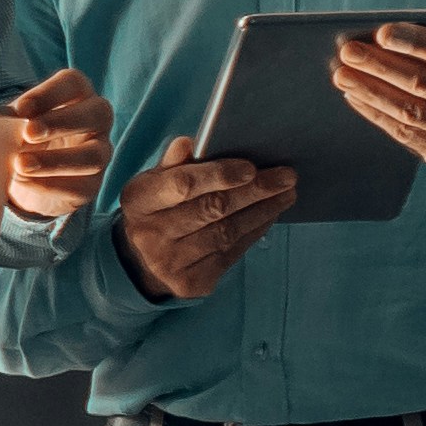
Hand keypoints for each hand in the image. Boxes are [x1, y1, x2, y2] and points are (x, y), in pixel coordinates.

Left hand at [0, 64, 111, 222]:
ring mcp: (101, 152)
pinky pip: (80, 186)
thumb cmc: (21, 136)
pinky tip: (25, 182)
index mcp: (77, 93)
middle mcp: (97, 119)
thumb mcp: (13, 124)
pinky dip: (49, 185)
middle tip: (28, 133)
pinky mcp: (92, 185)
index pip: (72, 83)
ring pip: (94, 156)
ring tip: (21, 165)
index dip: (48, 95)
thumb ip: (8, 121)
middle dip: (60, 123)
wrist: (27, 177)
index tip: (20, 110)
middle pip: (96, 114)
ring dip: (56, 161)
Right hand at [119, 150, 296, 303]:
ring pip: (226, 232)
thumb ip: (172, 164)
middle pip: (211, 209)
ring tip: (286, 193)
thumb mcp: (154, 184)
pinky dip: (255, 231)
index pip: (182, 185)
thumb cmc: (156, 211)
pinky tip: (270, 215)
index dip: (218, 175)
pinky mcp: (191, 282)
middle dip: (254, 191)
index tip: (251, 167)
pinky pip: (231, 253)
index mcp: (138, 201)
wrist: (140, 263)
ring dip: (262, 211)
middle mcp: (149, 235)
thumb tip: (188, 143)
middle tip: (286, 176)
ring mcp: (170, 263)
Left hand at [334, 0, 425, 179]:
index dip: (414, 43)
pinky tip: (355, 97)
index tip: (380, 32)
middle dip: (381, 66)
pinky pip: (406, 134)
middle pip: (424, 84)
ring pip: (411, 112)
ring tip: (342, 75)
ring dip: (372, 93)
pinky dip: (377, 115)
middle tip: (348, 52)